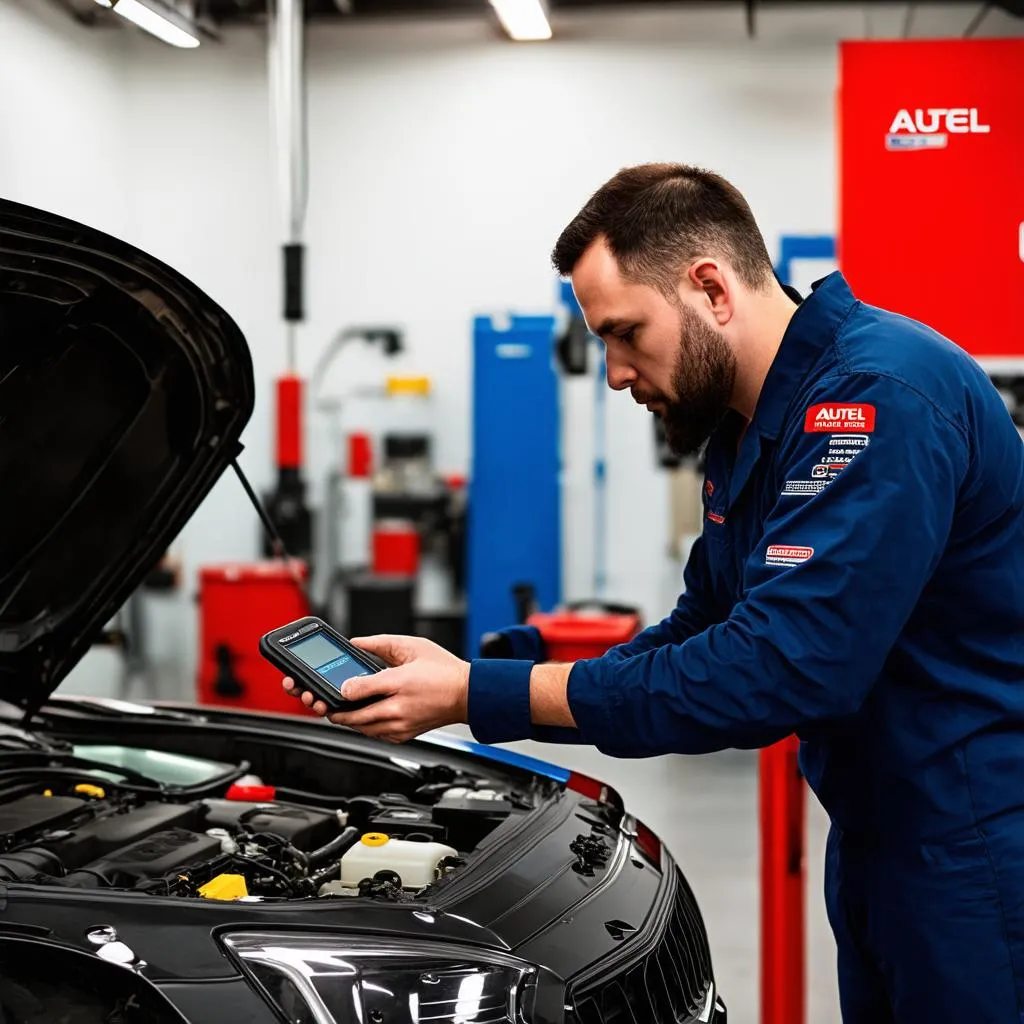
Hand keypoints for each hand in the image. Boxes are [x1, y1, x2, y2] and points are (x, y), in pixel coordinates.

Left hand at [281, 635, 469, 743]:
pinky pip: (375, 735)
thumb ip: (381, 644)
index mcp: (400, 682)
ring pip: (362, 729)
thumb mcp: (413, 646)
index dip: (341, 690)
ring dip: (348, 721)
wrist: (468, 695)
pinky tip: (361, 717)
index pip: (359, 689)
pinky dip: (364, 728)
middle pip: (354, 716)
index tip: (336, 687)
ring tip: (339, 711)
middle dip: (335, 712)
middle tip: (324, 704)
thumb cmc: (445, 671)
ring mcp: (401, 725)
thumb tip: (357, 643)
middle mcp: (399, 708)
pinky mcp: (404, 734)